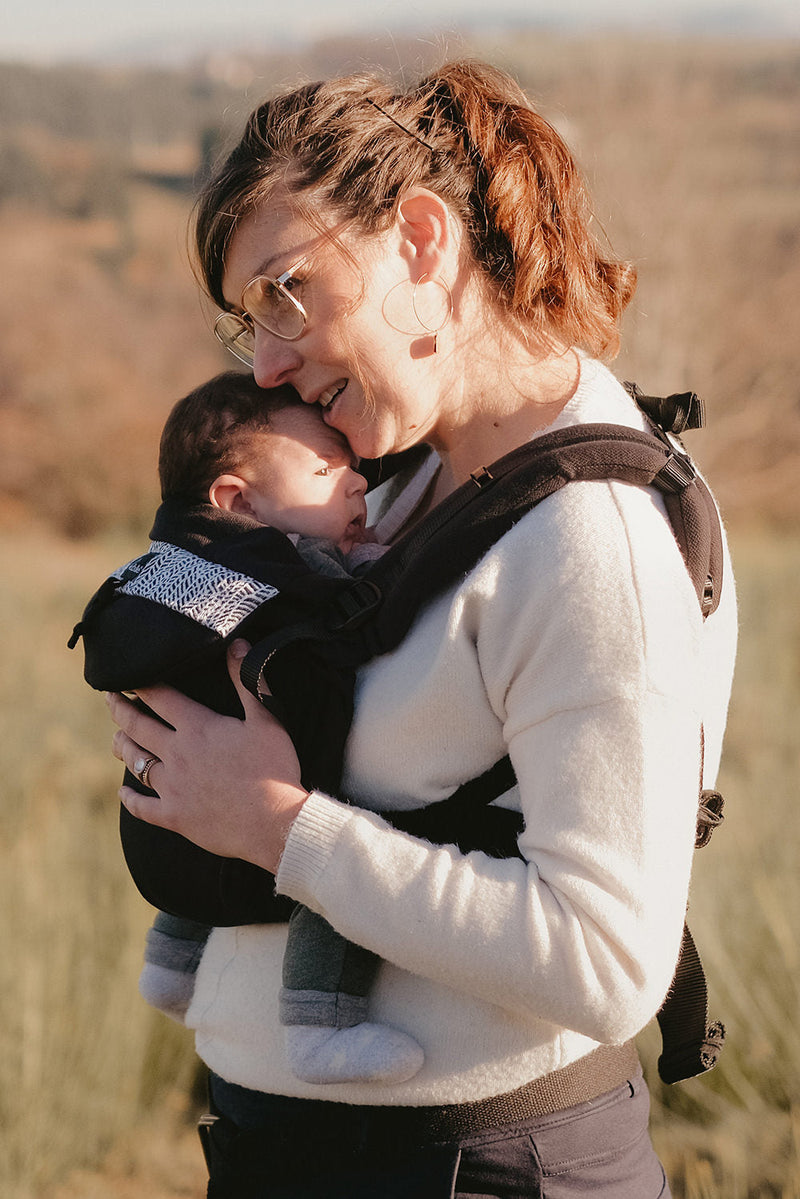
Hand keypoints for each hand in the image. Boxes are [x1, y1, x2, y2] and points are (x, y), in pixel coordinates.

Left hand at [106, 640, 308, 873]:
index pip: (160, 698)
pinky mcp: (175, 816)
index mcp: (197, 727)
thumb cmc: (274, 768)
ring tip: (116, 738)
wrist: (274, 822)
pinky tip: (123, 793)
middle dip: (120, 709)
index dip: (141, 685)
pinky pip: (142, 807)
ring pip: (135, 763)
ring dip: (122, 747)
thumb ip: (247, 680)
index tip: (128, 677)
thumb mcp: (265, 718)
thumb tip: (237, 643)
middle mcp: (177, 754)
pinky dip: (130, 799)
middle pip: (138, 727)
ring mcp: (172, 787)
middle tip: (109, 698)